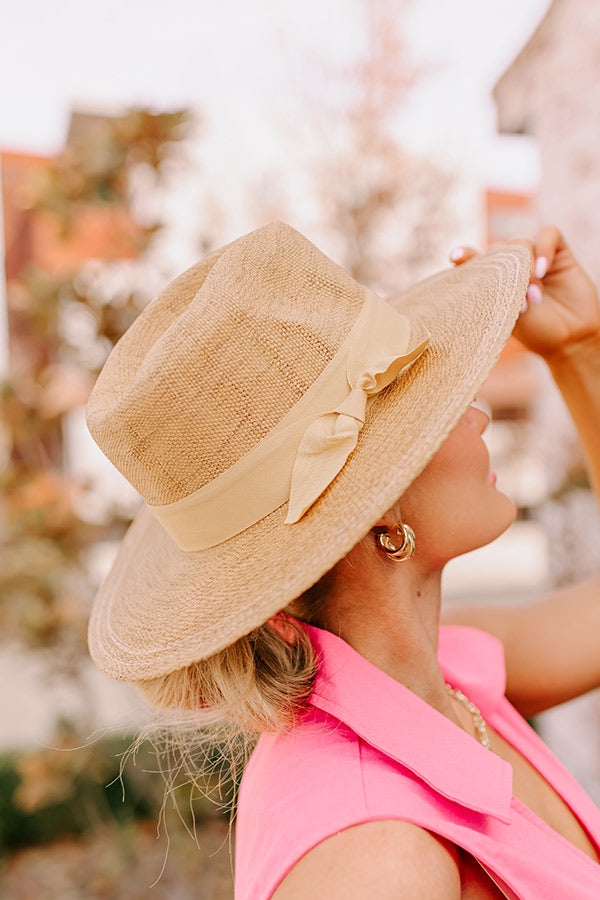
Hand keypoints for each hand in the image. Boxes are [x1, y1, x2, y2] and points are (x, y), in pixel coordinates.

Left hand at [449, 225, 599, 361]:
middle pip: (498, 249)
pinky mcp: (558, 252)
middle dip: (504, 271)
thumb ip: (492, 292)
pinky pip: (548, 234)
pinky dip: (544, 248)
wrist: (571, 338)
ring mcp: (535, 258)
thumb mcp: (507, 314)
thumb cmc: (537, 332)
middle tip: (517, 301)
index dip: (465, 256)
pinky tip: (544, 269)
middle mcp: (512, 267)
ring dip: (525, 266)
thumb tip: (476, 273)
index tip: (455, 257)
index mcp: (494, 282)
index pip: (476, 261)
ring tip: (533, 294)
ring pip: (521, 242)